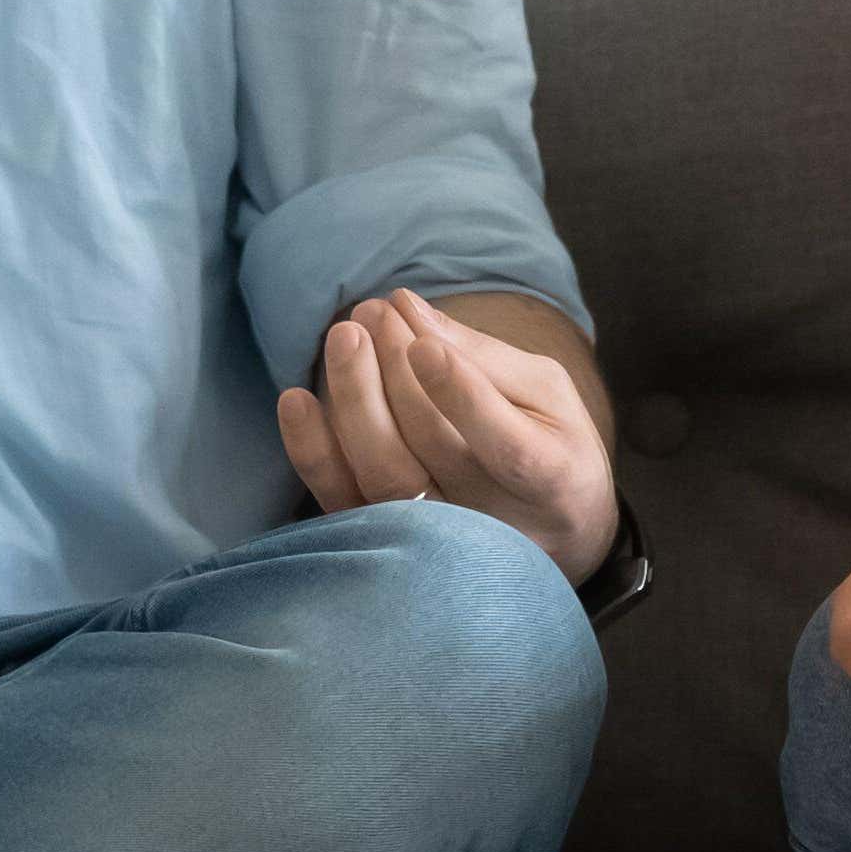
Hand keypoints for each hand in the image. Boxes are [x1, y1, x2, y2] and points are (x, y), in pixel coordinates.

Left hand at [276, 287, 617, 582]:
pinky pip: (342, 501)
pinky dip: (313, 452)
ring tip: (347, 335)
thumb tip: (408, 307)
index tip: (421, 343)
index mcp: (554, 481)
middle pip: (432, 451)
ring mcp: (439, 542)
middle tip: (373, 312)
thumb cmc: (550, 442)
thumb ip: (482, 354)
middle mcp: (495, 523)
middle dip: (395, 372)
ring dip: (355, 399)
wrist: (548, 531)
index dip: (461, 397)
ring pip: (384, 475)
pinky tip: (296, 399)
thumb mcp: (544, 393)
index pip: (506, 446)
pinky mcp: (389, 544)